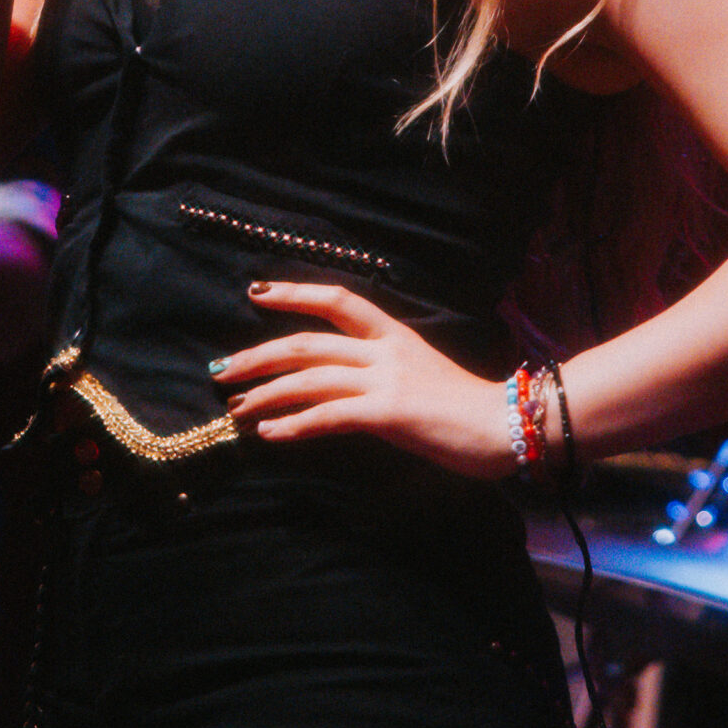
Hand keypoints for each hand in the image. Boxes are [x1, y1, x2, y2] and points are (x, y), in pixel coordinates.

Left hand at [210, 281, 516, 479]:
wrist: (506, 426)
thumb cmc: (466, 409)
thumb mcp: (421, 375)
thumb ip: (382, 372)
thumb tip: (339, 386)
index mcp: (394, 335)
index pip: (337, 300)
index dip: (294, 293)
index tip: (256, 293)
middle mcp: (385, 350)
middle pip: (308, 342)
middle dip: (258, 355)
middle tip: (220, 371)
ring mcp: (387, 380)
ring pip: (311, 377)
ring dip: (267, 393)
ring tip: (237, 408)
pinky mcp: (390, 413)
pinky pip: (330, 415)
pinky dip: (294, 424)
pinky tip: (270, 434)